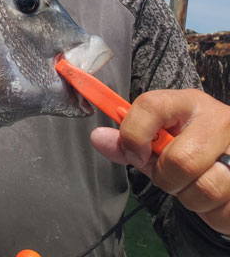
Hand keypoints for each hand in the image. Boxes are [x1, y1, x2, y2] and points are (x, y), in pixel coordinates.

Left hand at [90, 88, 229, 233]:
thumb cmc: (190, 146)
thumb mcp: (159, 138)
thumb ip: (129, 141)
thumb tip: (98, 138)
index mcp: (187, 103)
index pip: (151, 106)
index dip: (134, 134)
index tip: (135, 154)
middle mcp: (218, 120)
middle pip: (180, 160)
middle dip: (165, 178)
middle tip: (169, 175)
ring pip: (205, 188)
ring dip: (190, 197)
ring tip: (193, 184)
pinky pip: (223, 209)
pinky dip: (212, 212)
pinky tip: (214, 197)